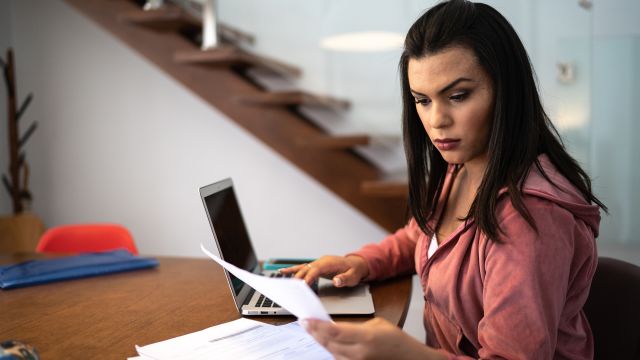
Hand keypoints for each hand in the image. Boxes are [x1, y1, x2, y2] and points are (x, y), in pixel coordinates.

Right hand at [279, 255, 368, 286]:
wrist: (356, 264)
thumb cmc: (354, 271)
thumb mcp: (353, 277)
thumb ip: (345, 279)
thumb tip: (336, 281)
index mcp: (329, 263)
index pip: (316, 269)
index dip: (308, 277)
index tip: (302, 285)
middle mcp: (321, 261)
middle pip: (306, 269)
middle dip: (297, 277)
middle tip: (289, 287)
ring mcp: (318, 263)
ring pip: (303, 268)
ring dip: (292, 273)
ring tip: (280, 276)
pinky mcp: (316, 267)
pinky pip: (303, 268)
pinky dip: (293, 270)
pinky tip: (283, 271)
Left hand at [303, 318, 445, 359]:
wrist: (408, 358)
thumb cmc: (396, 340)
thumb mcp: (377, 324)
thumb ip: (355, 326)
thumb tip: (337, 327)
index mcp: (366, 337)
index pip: (334, 332)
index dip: (317, 326)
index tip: (306, 319)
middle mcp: (359, 353)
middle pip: (329, 343)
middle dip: (315, 332)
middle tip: (304, 322)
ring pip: (331, 352)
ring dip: (320, 340)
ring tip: (311, 329)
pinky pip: (338, 358)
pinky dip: (329, 349)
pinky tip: (324, 341)